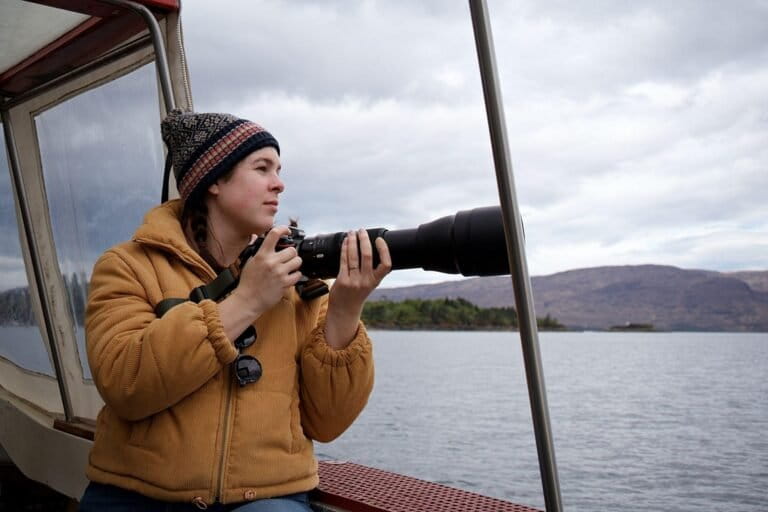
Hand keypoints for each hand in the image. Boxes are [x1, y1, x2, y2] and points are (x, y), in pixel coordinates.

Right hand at [233, 226, 302, 317]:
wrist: (248, 300)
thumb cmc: (247, 282)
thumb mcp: (249, 262)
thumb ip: (256, 249)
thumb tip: (256, 237)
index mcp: (262, 255)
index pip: (274, 234)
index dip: (283, 229)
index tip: (287, 231)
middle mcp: (271, 262)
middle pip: (292, 249)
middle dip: (291, 253)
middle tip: (287, 258)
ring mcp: (279, 272)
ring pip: (297, 261)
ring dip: (295, 264)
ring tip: (289, 267)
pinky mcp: (284, 283)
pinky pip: (298, 274)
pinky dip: (296, 275)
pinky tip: (289, 277)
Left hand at [325, 229, 391, 348]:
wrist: (345, 309)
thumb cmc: (357, 294)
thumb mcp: (369, 283)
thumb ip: (371, 269)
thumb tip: (371, 247)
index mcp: (376, 280)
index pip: (386, 265)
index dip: (384, 250)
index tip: (379, 239)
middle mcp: (366, 281)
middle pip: (367, 256)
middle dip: (364, 239)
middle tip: (362, 231)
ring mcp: (354, 281)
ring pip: (353, 256)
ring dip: (352, 241)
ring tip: (351, 233)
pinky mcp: (342, 280)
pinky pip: (343, 261)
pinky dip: (344, 249)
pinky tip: (345, 242)